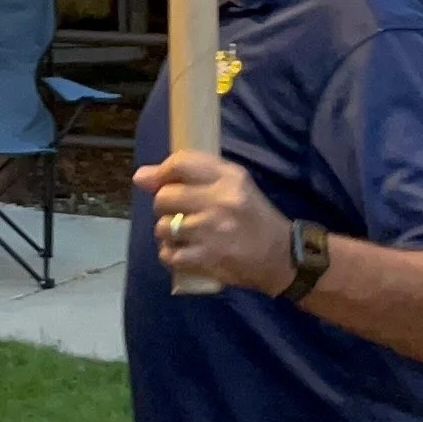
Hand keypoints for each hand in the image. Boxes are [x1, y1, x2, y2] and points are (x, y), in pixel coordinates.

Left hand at [134, 150, 292, 294]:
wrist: (281, 256)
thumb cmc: (254, 217)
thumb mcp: (235, 184)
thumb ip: (193, 174)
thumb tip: (140, 177)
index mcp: (229, 178)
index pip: (181, 163)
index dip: (160, 172)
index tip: (154, 182)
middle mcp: (219, 201)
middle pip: (165, 197)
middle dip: (165, 206)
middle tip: (179, 213)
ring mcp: (211, 231)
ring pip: (164, 228)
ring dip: (168, 233)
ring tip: (184, 235)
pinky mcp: (206, 258)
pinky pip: (168, 255)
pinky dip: (171, 255)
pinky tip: (184, 252)